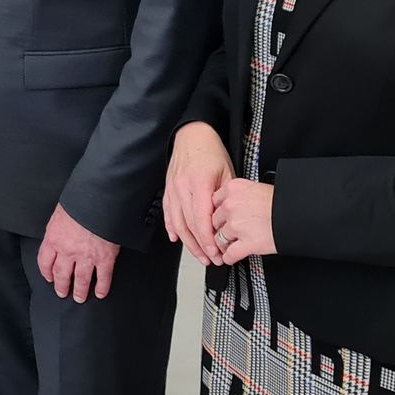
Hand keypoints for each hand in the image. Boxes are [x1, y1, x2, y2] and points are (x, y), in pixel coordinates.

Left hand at [39, 205, 119, 301]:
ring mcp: (87, 256)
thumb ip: (57, 228)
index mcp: (54, 238)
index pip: (45, 261)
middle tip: (62, 293)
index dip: (46, 272)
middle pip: (61, 274)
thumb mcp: (59, 213)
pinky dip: (102, 287)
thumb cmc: (79, 202)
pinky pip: (103, 277)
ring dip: (79, 290)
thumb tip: (57, 235)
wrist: (99, 200)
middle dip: (61, 286)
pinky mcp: (105, 258)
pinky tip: (100, 293)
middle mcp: (68, 251)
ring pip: (81, 279)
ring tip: (79, 298)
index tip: (49, 278)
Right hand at [164, 121, 235, 264]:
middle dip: (200, 246)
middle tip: (211, 259)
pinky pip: (168, 213)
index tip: (216, 253)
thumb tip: (225, 221)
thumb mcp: (227, 173)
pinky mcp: (168, 189)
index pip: (202, 220)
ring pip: (177, 223)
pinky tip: (176, 239)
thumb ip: (224, 198)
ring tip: (198, 255)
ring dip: (187, 242)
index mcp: (199, 183)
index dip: (208, 240)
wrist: (192, 135)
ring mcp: (172, 189)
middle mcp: (182, 187)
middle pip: (189, 225)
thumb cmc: (211, 152)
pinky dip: (172, 228)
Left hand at [210, 179, 276, 264]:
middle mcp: (232, 206)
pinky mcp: (246, 243)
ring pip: (219, 238)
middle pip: (214, 221)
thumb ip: (240, 195)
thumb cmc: (283, 203)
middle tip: (226, 232)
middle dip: (220, 228)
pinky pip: (230, 254)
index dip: (218, 212)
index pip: (214, 202)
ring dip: (223, 244)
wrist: (298, 215)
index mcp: (234, 189)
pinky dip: (229, 258)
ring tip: (228, 246)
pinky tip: (231, 258)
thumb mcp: (258, 188)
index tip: (220, 217)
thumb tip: (232, 202)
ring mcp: (237, 225)